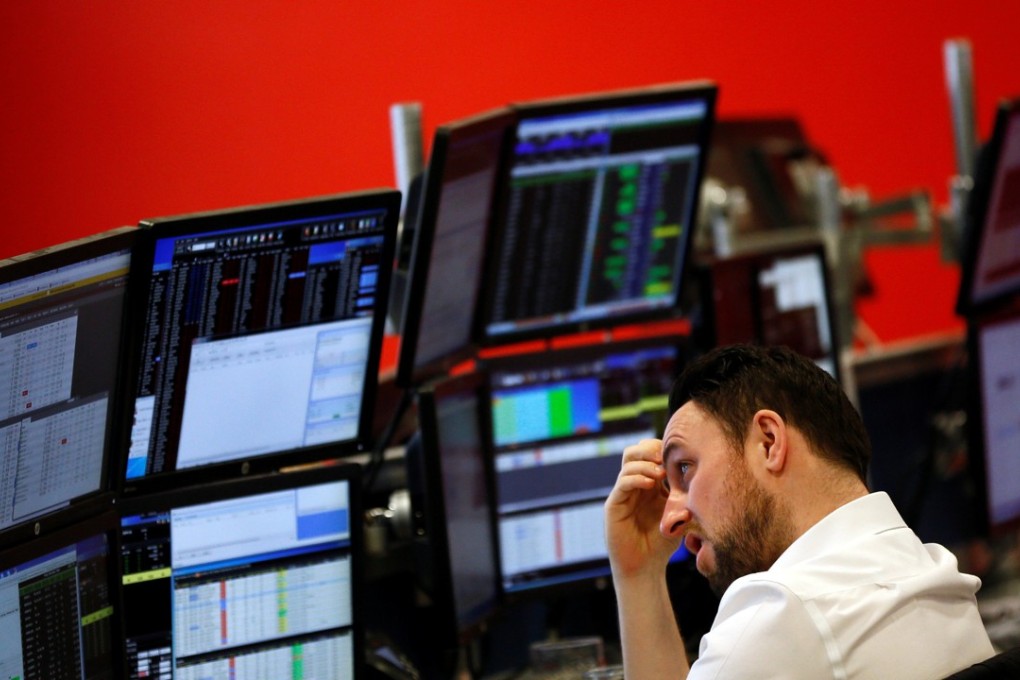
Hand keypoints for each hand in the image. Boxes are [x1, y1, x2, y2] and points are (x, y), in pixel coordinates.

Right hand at [605, 438, 681, 579]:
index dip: (661, 449)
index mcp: (650, 484)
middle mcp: (635, 485)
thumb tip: (697, 480)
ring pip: (628, 461)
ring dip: (645, 462)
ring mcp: (624, 493)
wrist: (644, 568)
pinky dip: (637, 478)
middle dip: (650, 449)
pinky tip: (650, 484)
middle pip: (635, 451)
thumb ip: (685, 500)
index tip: (677, 456)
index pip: (650, 454)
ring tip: (660, 474)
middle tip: (665, 460)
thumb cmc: (662, 545)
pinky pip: (623, 482)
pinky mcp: (614, 504)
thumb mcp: (679, 518)